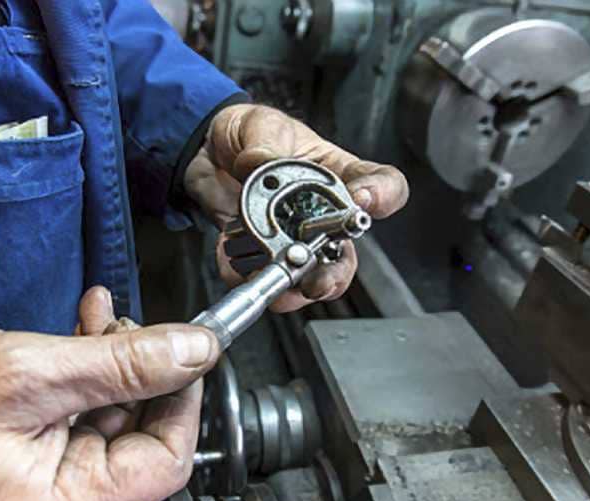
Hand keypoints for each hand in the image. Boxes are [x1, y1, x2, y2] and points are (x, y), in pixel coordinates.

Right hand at [0, 287, 219, 500]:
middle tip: (124, 323)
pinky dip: (78, 375)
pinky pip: (69, 423)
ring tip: (95, 317)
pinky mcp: (21, 469)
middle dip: (139, 369)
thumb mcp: (22, 374)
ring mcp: (41, 491)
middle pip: (136, 438)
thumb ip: (118, 365)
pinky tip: (75, 333)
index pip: (165, 458)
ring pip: (104, 422)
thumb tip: (193, 351)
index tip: (181, 348)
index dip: (181, 395)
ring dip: (109, 362)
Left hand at [185, 104, 408, 311]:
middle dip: (334, 274)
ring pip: (309, 277)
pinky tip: (234, 262)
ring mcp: (293, 238)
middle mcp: (323, 214)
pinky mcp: (260, 252)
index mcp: (337, 174)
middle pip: (347, 254)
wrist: (207, 149)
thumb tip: (259, 163)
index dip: (382, 196)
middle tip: (317, 279)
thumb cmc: (250, 133)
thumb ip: (263, 145)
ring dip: (293, 287)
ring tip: (277, 285)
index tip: (362, 201)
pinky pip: (259, 276)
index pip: (382, 185)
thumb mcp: (259, 125)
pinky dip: (245, 274)